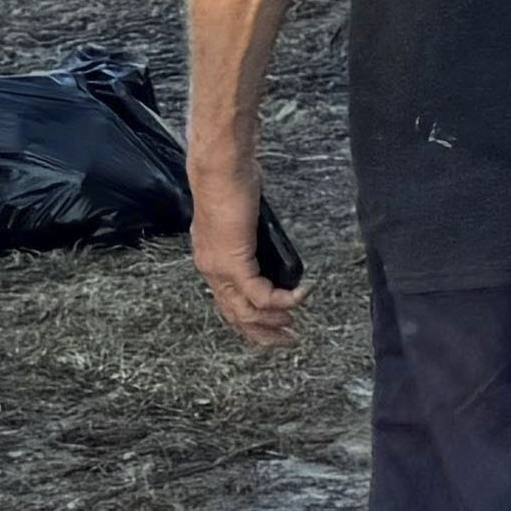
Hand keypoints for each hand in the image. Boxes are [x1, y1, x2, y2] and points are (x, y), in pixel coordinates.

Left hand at [194, 188, 299, 349]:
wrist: (221, 170)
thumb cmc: (230, 182)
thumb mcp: (241, 218)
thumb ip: (249, 237)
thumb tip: (265, 247)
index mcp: (210, 260)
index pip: (226, 302)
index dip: (249, 320)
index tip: (272, 326)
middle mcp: (210, 270)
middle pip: (235, 316)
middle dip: (263, 333)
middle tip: (287, 339)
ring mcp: (219, 269)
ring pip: (245, 312)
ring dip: (273, 322)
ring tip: (294, 326)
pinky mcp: (234, 262)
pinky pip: (260, 295)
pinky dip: (283, 301)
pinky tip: (300, 297)